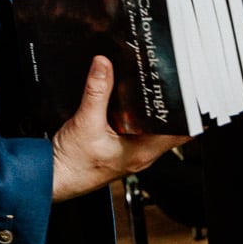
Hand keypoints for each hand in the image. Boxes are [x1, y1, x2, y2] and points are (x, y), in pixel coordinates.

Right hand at [51, 56, 187, 200]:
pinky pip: (137, 128)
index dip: (188, 110)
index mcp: (142, 152)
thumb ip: (97, 92)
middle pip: (169, 125)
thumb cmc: (71, 165)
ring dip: (152, 108)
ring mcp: (133, 153)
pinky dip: (136, 113)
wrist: (53, 178)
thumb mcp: (85, 123)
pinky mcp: (122, 149)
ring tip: (152, 84)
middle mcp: (142, 155)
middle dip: (169, 103)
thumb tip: (104, 65)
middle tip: (169, 78)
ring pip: (153, 126)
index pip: (180, 131)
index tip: (188, 89)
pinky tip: (130, 99)